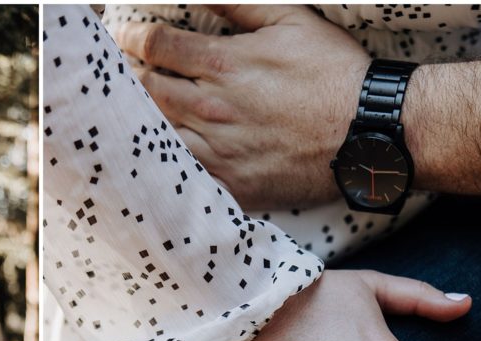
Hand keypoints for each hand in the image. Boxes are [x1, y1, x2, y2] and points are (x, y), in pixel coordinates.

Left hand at [114, 5, 368, 209]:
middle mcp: (211, 107)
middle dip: (124, 78)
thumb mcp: (291, 20)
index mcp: (223, 64)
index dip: (130, 38)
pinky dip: (159, 162)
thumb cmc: (333, 73)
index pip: (155, 46)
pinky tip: (148, 155)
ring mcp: (217, 149)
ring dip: (134, 120)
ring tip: (122, 112)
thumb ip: (239, 2)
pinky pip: (179, 174)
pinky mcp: (228, 183)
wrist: (367, 133)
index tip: (120, 37)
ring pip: (155, 133)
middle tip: (113, 74)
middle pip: (145, 90)